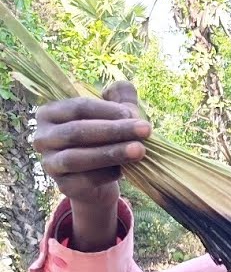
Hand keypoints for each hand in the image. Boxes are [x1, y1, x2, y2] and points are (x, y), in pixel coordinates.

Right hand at [32, 81, 149, 250]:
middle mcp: (43, 137)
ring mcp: (50, 163)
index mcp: (51, 113)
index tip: (136, 114)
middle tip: (146, 130)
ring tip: (140, 150)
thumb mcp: (115, 116)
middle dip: (114, 130)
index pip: (78, 107)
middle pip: (78, 131)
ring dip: (111, 153)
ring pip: (78, 157)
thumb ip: (121, 98)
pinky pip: (85, 180)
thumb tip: (123, 86)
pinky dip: (108, 174)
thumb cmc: (105, 140)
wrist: (99, 180)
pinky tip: (126, 171)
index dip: (108, 110)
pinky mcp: (63, 186)